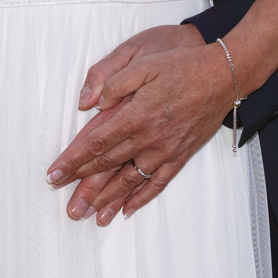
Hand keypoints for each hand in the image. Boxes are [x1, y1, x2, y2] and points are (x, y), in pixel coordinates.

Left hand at [46, 25, 233, 225]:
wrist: (223, 76)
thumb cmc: (181, 64)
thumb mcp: (143, 60)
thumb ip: (113, 81)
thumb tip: (90, 102)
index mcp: (136, 114)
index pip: (96, 143)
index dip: (73, 160)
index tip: (54, 173)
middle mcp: (148, 138)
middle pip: (108, 167)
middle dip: (83, 186)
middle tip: (65, 203)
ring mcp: (165, 150)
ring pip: (129, 181)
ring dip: (107, 200)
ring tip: (88, 216)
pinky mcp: (180, 155)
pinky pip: (157, 183)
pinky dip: (140, 198)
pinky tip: (126, 210)